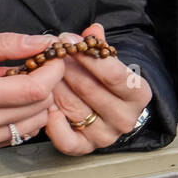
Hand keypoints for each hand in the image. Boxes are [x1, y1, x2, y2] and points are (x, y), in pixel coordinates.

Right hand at [0, 33, 63, 154]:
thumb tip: (43, 43)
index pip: (34, 90)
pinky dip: (24, 117)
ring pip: (34, 123)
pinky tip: (6, 101)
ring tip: (13, 85)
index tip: (52, 57)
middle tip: (31, 67)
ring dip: (36, 102)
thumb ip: (4, 44)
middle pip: (39, 106)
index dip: (52, 72)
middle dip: (45, 84)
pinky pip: (19, 135)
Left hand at [45, 23, 152, 155]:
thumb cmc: (104, 79)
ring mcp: (106, 135)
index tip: (69, 40)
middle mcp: (126, 118)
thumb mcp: (107, 61)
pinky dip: (53, 124)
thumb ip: (100, 46)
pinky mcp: (85, 147)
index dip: (89, 56)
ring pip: (73, 108)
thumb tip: (93, 29)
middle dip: (65, 68)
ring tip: (39, 72)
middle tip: (48, 52)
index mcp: (138, 94)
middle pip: (90, 89)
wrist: (105, 106)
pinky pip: (66, 140)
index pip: (115, 74)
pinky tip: (47, 106)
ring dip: (52, 88)